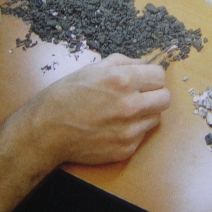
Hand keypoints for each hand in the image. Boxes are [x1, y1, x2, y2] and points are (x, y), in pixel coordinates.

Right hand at [0, 54, 170, 167]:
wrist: (46, 131)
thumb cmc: (64, 97)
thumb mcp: (91, 69)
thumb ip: (122, 63)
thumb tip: (143, 64)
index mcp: (122, 80)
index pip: (160, 76)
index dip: (152, 76)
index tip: (145, 79)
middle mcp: (130, 105)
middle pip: (165, 98)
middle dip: (155, 94)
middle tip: (141, 95)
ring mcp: (129, 130)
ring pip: (156, 117)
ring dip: (145, 113)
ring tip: (124, 111)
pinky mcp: (126, 148)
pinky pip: (142, 135)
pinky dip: (133, 129)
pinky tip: (114, 125)